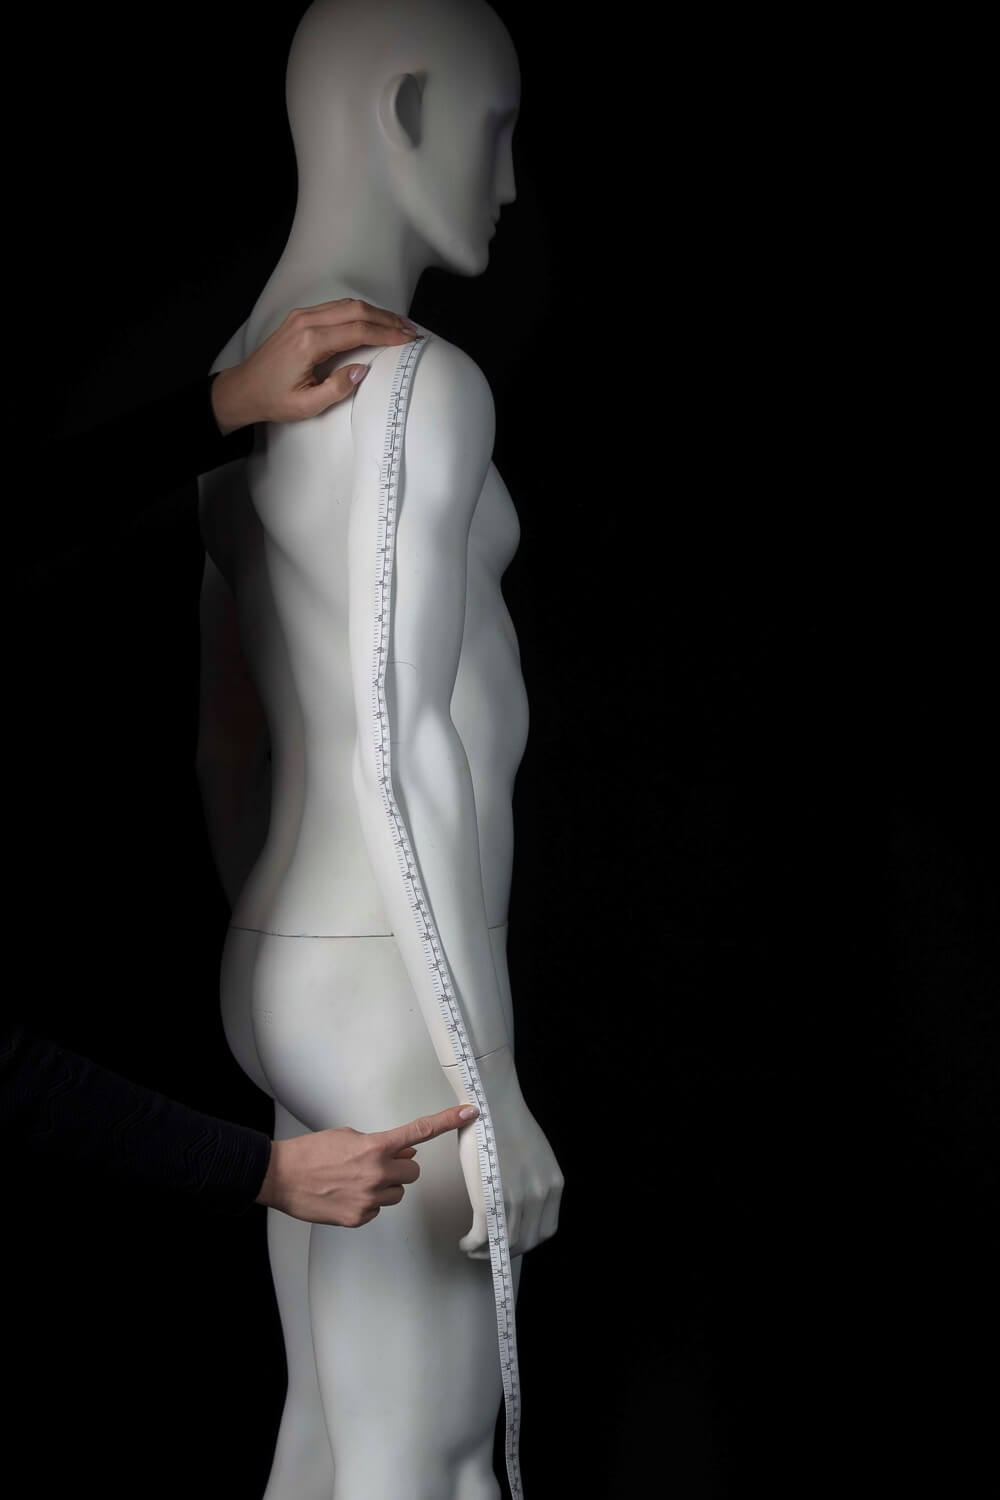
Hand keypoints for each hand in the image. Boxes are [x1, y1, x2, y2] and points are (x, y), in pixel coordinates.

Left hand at [210, 297, 421, 433]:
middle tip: (411, 329)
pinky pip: (336, 308)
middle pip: (356, 310)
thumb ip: (336, 389)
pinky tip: (373, 320)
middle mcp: (306, 322)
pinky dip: (359, 312)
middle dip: (387, 318)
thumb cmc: (272, 399)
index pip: (357, 330)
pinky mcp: (300, 318)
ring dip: (375, 312)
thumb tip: (361, 371)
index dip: (387, 333)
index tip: (408, 339)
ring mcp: (302, 316)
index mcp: (309, 342)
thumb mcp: (306, 406)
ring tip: (399, 324)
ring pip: (347, 305)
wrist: (243, 388)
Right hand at [255, 1100, 477, 1224]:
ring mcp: (369, 1199)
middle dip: (401, 1168)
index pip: (419, 1133)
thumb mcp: (348, 1136)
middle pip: (413, 1172)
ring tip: (355, 1180)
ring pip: (396, 1193)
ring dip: (385, 1186)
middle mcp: (377, 1173)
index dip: (447, 1122)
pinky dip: (367, 1203)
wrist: (280, 1176)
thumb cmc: (311, 1152)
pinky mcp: (359, 1218)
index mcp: (375, 1147)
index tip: (468, 1113)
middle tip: (379, 1164)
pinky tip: (345, 1195)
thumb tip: (405, 1153)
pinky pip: (377, 1209)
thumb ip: (380, 1145)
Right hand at [452, 1046, 563, 1258]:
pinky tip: (465, 1242)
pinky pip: (482, 1236)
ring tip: (473, 1246)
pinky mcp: (490, 1201)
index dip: (528, 1240)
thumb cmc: (504, 1121)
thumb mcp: (534, 1155)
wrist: (490, 1103)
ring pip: (505, 1243)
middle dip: (507, 1251)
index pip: (546, 1229)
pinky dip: (472, 1244)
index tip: (513, 1241)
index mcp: (553, 1184)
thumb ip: (532, 1179)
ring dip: (486, 1251)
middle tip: (490, 1249)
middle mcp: (540, 1196)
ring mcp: (516, 1201)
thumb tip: (519, 1196)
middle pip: (527, 1241)